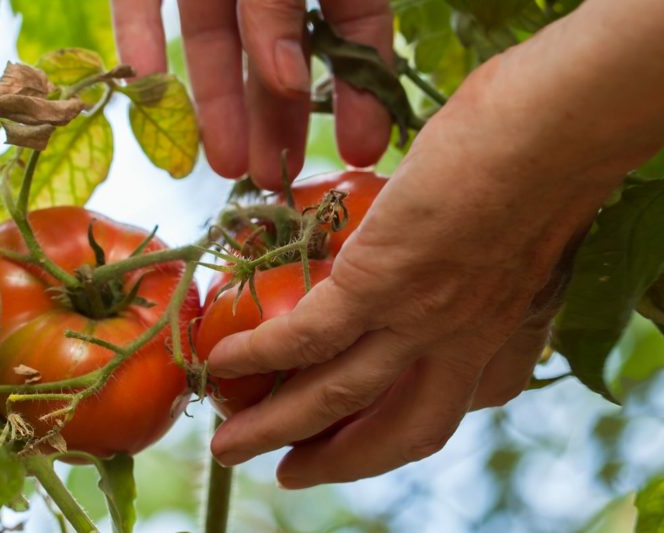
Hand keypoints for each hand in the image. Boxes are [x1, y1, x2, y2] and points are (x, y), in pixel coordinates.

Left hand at [111, 0, 392, 188]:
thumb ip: (281, 4)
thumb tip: (287, 80)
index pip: (357, 27)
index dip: (361, 91)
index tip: (363, 154)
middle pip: (278, 46)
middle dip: (279, 115)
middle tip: (280, 180)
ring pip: (214, 35)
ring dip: (218, 99)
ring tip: (228, 166)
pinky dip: (140, 41)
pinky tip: (145, 94)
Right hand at [205, 93, 582, 486]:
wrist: (559, 129)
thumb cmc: (554, 148)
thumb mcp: (536, 219)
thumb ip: (502, 242)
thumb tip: (459, 221)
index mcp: (514, 328)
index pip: (466, 399)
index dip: (418, 419)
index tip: (382, 422)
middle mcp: (468, 342)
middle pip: (397, 430)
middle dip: (340, 460)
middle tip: (288, 473)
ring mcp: (422, 320)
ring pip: (338, 397)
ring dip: (279, 428)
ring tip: (229, 445)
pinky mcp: (380, 285)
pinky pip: (307, 339)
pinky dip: (261, 356)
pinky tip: (224, 360)